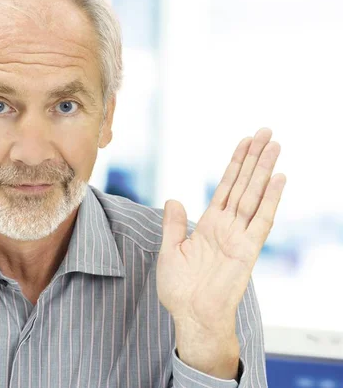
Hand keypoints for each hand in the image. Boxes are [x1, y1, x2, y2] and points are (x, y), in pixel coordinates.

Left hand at [157, 127, 285, 332]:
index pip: (225, 186)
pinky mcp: (248, 250)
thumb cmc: (179, 289)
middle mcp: (227, 226)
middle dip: (254, 158)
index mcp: (209, 224)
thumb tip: (173, 199)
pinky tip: (278, 179)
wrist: (191, 316)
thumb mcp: (169, 251)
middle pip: (244, 184)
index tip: (244, 142)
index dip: (235, 164)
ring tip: (274, 145)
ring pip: (254, 196)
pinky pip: (261, 221)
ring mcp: (239, 236)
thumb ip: (173, 224)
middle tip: (266, 132)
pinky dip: (271, 200)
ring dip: (264, 170)